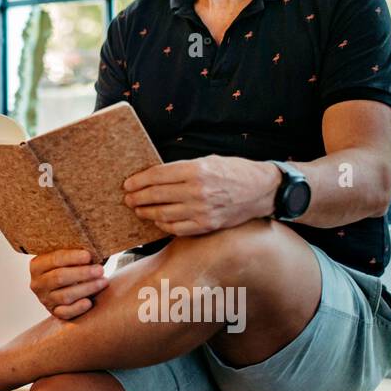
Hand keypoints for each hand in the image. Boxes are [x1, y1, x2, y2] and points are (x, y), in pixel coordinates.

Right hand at [28, 248, 108, 319]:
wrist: (66, 284)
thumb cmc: (69, 266)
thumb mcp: (65, 258)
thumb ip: (73, 252)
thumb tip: (91, 247)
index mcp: (37, 265)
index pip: (55, 260)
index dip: (73, 257)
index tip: (89, 256)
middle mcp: (37, 283)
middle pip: (60, 278)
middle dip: (82, 273)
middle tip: (100, 270)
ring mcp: (45, 299)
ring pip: (65, 296)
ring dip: (86, 289)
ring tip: (103, 282)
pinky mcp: (54, 312)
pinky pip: (65, 313)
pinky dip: (78, 308)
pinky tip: (89, 302)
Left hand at [122, 156, 279, 235]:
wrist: (263, 189)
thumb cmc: (234, 171)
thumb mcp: (207, 161)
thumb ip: (182, 169)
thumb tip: (155, 176)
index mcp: (196, 170)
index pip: (157, 176)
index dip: (139, 181)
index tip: (128, 184)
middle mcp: (197, 191)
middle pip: (157, 195)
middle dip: (138, 197)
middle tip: (128, 198)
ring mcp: (203, 210)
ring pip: (164, 214)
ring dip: (147, 212)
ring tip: (138, 210)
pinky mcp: (208, 225)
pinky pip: (178, 228)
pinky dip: (164, 225)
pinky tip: (157, 221)